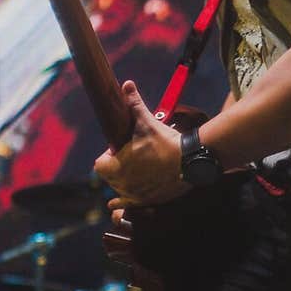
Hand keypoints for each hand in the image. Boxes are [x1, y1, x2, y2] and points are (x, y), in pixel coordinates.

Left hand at [94, 80, 188, 209]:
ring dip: (124, 182)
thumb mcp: (147, 121)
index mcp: (115, 167)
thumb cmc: (165, 142)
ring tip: (137, 171)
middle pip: (110, 177)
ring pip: (119, 190)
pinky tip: (116, 206)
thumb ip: (134, 103)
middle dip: (117, 167)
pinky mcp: (148, 201)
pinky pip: (127, 206)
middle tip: (134, 156)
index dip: (108, 155)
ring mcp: (135, 195)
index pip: (100, 163)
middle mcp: (122, 184)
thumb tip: (127, 85)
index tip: (121, 148)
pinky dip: (122, 204)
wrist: (190, 161)